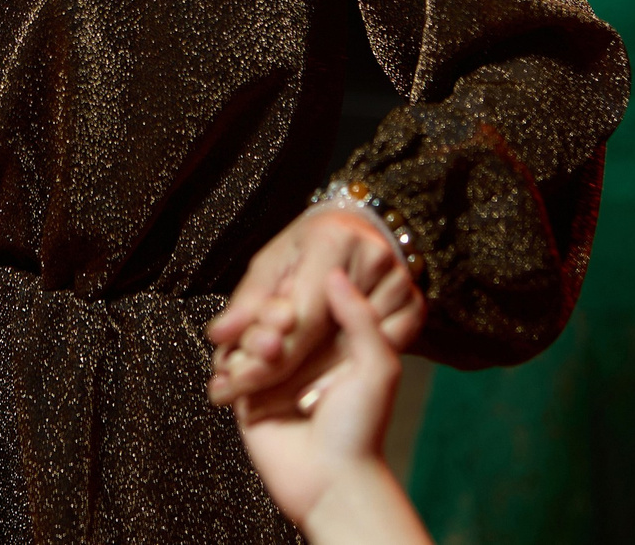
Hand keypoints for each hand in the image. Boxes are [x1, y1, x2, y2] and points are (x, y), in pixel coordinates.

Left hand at [206, 203, 422, 407]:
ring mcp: (401, 282)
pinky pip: (378, 355)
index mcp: (334, 238)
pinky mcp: (415, 307)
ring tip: (279, 396)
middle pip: (327, 337)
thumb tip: (219, 336)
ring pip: (353, 352)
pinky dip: (345, 370)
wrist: (354, 233)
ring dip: (314, 379)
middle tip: (249, 401)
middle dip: (285, 374)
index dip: (271, 355)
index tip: (239, 384)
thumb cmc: (305, 249)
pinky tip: (317, 382)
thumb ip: (246, 304)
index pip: (302, 315)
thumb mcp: (269, 268)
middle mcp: (375, 256)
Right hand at [236, 270, 426, 540]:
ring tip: (267, 355)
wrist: (330, 480)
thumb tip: (335, 275)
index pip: (304, 299)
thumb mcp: (377, 366)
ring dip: (249, 343)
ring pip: (244, 337)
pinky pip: (226, 367)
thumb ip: (359, 317)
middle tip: (278, 336)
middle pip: (267, 314)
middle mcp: (300, 353)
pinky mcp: (247, 394)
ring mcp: (271, 373)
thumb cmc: (360, 428)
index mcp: (333, 341)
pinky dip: (229, 370)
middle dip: (268, 319)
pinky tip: (239, 379)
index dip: (294, 297)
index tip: (293, 305)